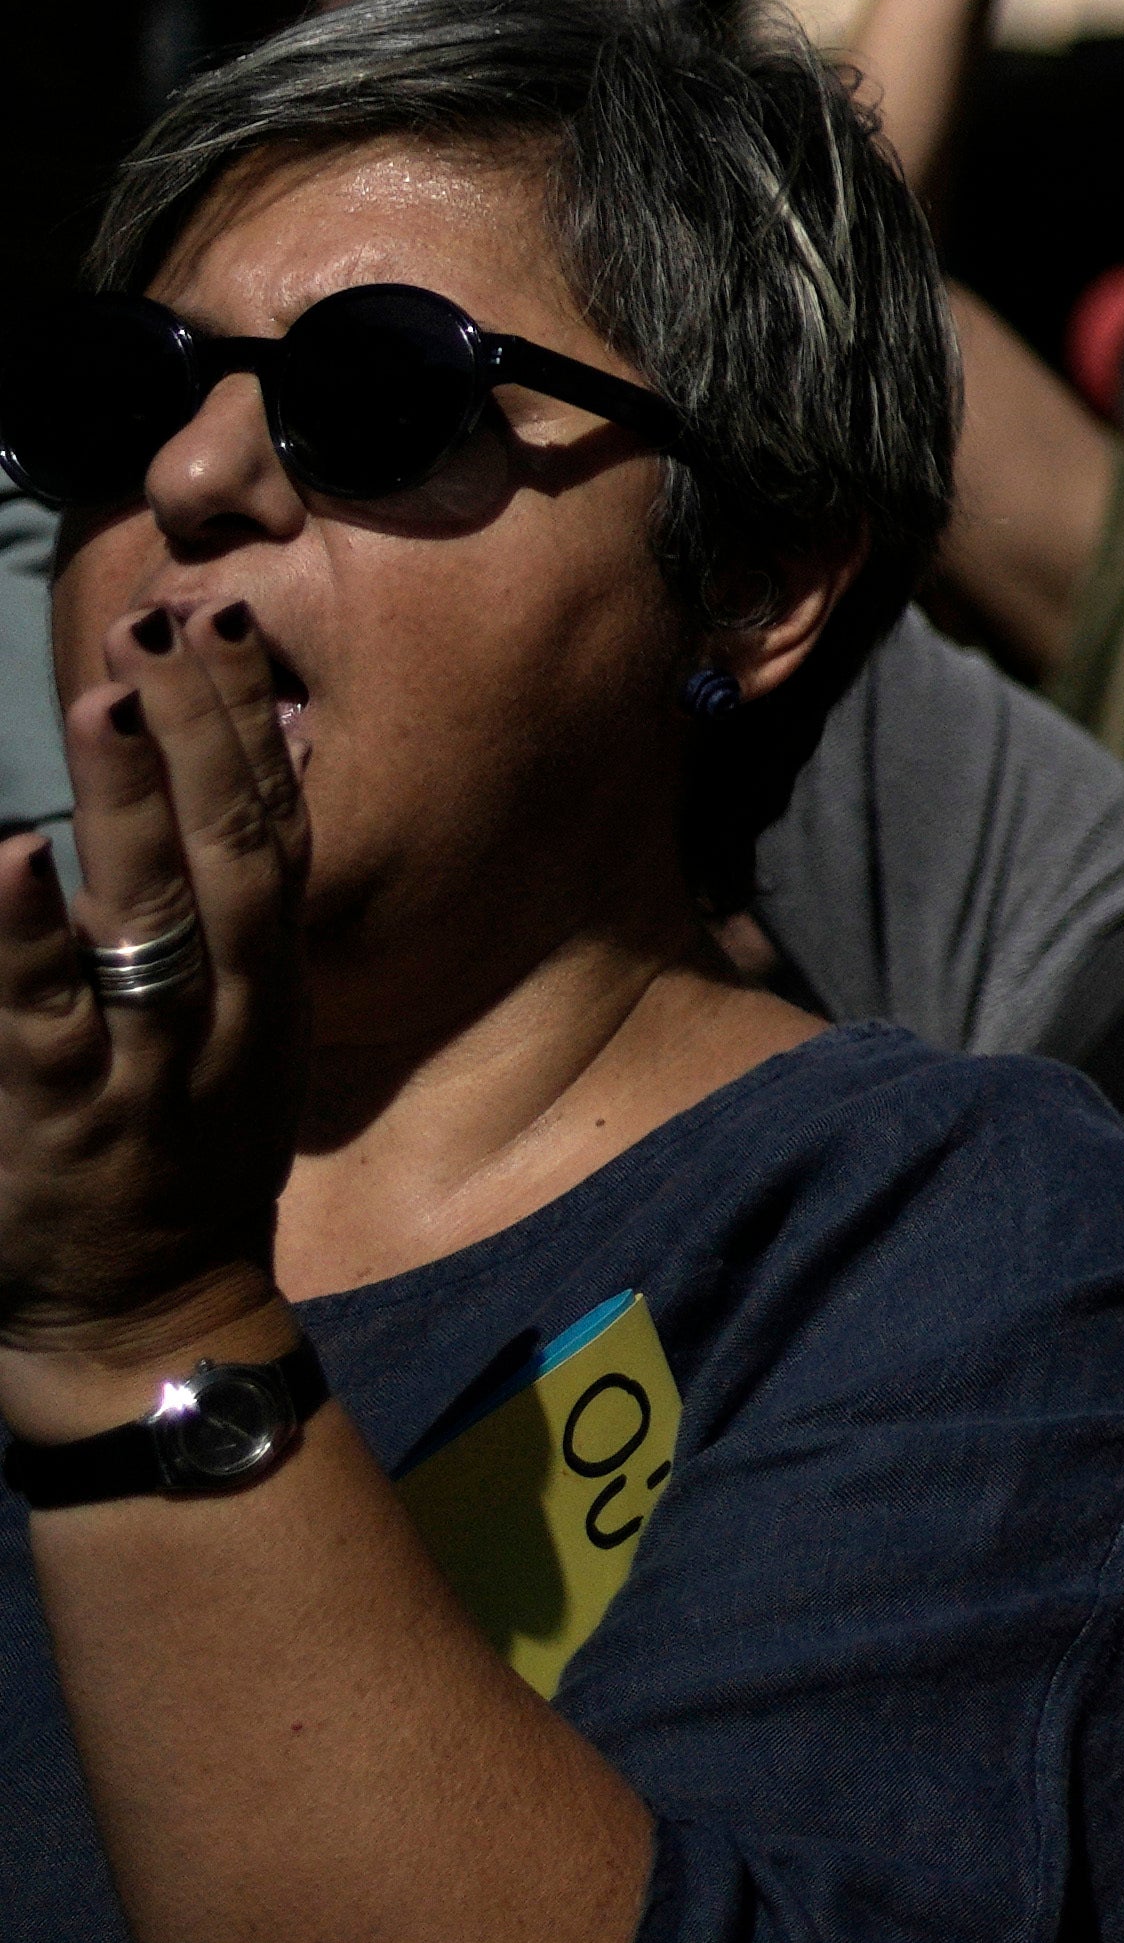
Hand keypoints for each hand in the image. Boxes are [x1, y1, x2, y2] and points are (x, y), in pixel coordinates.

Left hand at [0, 590, 317, 1390]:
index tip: (220, 619)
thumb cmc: (176, 1166)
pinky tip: (10, 860)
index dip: (252, 720)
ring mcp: (145, 1069)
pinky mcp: (57, 1123)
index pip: (278, 827)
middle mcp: (225, 1014)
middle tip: (163, 620)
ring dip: (135, 803)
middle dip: (206, 729)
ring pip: (157, 917)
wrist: (146, 1323)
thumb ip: (220, 933)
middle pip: (235, 850)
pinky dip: (28, 938)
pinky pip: (43, 1019)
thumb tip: (193, 801)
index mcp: (267, 987)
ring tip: (110, 700)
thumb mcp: (237, 1042)